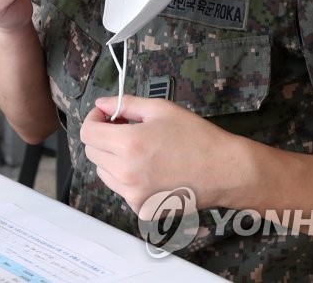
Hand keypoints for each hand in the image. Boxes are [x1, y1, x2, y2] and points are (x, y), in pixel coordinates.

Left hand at [80, 95, 249, 212]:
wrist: (224, 171)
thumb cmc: (197, 138)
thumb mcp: (161, 109)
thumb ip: (125, 104)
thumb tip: (101, 104)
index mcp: (129, 144)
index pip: (87, 133)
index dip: (93, 120)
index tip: (105, 116)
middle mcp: (126, 173)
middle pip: (92, 152)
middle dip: (103, 138)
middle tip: (125, 129)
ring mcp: (133, 195)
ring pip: (104, 172)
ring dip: (113, 158)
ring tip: (140, 150)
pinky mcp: (142, 209)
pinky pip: (121, 189)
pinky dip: (127, 178)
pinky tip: (150, 169)